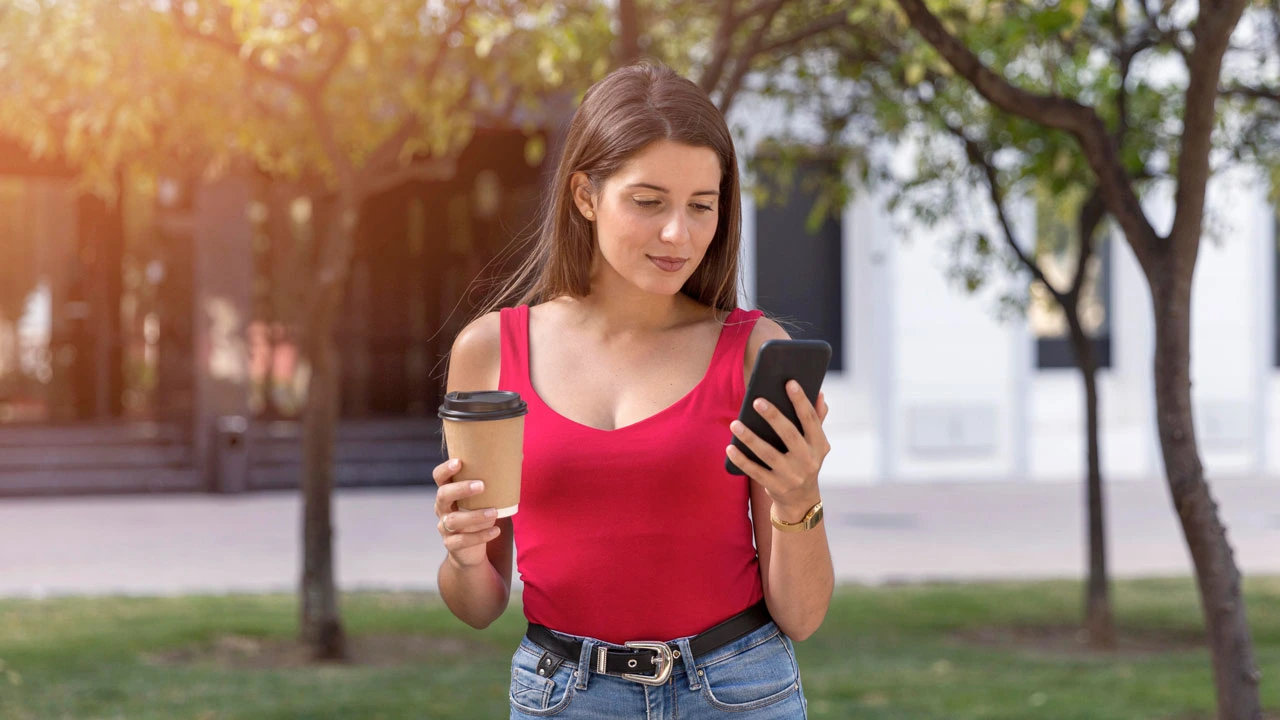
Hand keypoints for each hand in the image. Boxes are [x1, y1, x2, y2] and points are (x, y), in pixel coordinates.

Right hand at [433, 458, 500, 568]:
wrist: (470, 551)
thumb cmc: (478, 516)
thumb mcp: (484, 499)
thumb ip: (496, 480)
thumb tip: (520, 455)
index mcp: (448, 493)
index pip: (439, 477)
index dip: (446, 469)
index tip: (459, 462)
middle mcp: (442, 508)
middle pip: (443, 495)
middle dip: (461, 489)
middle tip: (481, 485)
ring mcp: (445, 528)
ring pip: (454, 520)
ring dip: (475, 515)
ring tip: (494, 512)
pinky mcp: (452, 545)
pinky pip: (463, 541)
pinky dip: (481, 536)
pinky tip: (496, 530)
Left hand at [726, 381, 830, 520]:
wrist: (801, 500)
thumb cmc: (805, 461)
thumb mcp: (816, 444)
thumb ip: (817, 419)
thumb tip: (820, 394)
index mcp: (819, 445)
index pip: (810, 419)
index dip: (801, 400)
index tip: (789, 382)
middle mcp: (808, 461)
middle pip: (789, 435)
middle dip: (773, 416)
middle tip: (757, 400)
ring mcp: (791, 475)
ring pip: (768, 454)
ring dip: (750, 438)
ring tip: (735, 424)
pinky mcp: (775, 486)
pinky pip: (755, 471)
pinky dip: (742, 460)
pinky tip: (730, 448)